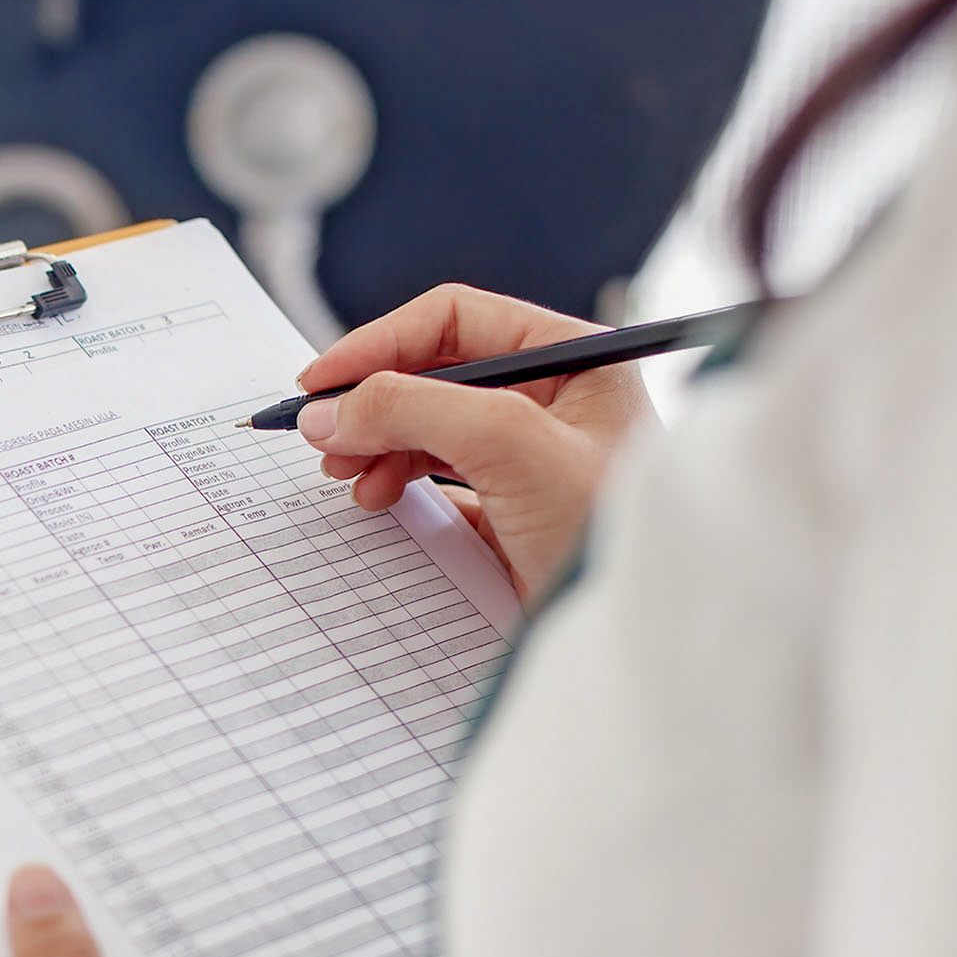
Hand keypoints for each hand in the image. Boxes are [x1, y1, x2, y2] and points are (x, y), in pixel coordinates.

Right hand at [296, 284, 657, 601]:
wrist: (635, 636)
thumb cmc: (607, 531)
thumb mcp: (509, 445)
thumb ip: (414, 409)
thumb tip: (333, 409)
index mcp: (571, 357)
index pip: (454, 320)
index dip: (379, 343)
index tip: (320, 382)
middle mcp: (554, 397)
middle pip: (433, 373)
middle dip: (372, 400)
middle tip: (324, 435)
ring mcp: (533, 455)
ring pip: (429, 426)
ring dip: (377, 442)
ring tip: (347, 473)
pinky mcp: (515, 509)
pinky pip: (439, 478)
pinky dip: (398, 483)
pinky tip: (380, 499)